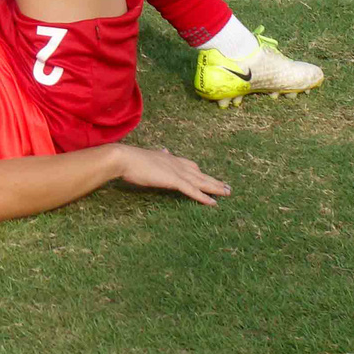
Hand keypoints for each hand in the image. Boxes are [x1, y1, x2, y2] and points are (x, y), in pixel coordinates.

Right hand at [114, 146, 229, 205]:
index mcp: (171, 159)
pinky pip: (192, 191)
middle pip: (200, 174)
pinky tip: (213, 203)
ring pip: (201, 182)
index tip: (209, 176)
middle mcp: (178, 164)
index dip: (201, 172)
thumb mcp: (149, 157)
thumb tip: (164, 150)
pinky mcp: (174, 180)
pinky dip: (203, 197)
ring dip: (215, 188)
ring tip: (228, 193)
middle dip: (214, 181)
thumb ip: (158, 156)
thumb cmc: (133, 160)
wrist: (126, 158)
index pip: (190, 166)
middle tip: (227, 187)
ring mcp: (177, 172)